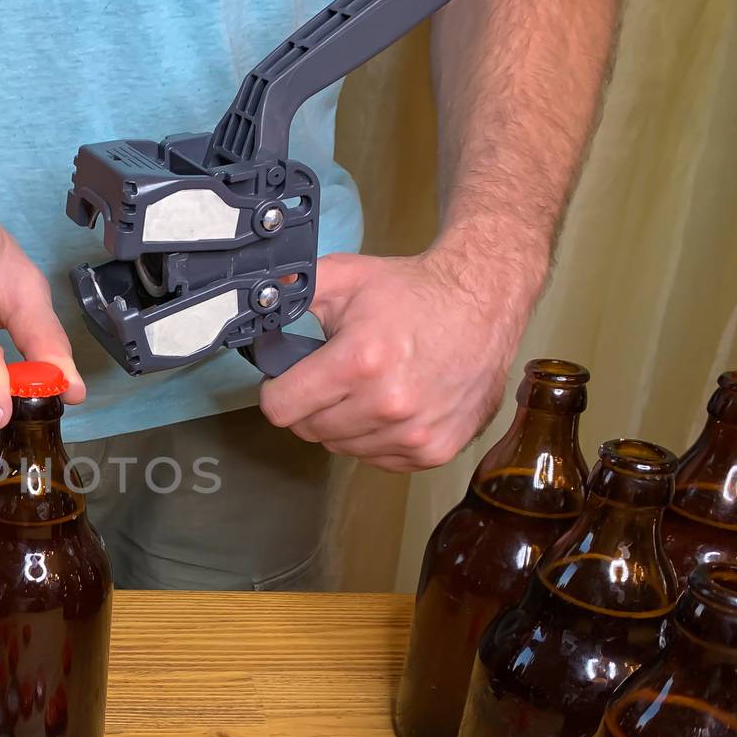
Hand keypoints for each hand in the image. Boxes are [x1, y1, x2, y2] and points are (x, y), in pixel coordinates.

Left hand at [257, 247, 540, 472]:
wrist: (484, 302)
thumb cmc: (412, 290)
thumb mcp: (345, 277)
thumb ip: (291, 291)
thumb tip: (252, 302)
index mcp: (359, 362)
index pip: (280, 409)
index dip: (278, 389)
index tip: (291, 376)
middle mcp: (388, 405)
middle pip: (308, 430)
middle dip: (311, 403)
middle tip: (335, 374)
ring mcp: (414, 433)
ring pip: (341, 447)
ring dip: (343, 422)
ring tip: (369, 385)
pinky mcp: (435, 450)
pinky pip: (377, 458)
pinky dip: (376, 436)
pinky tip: (393, 402)